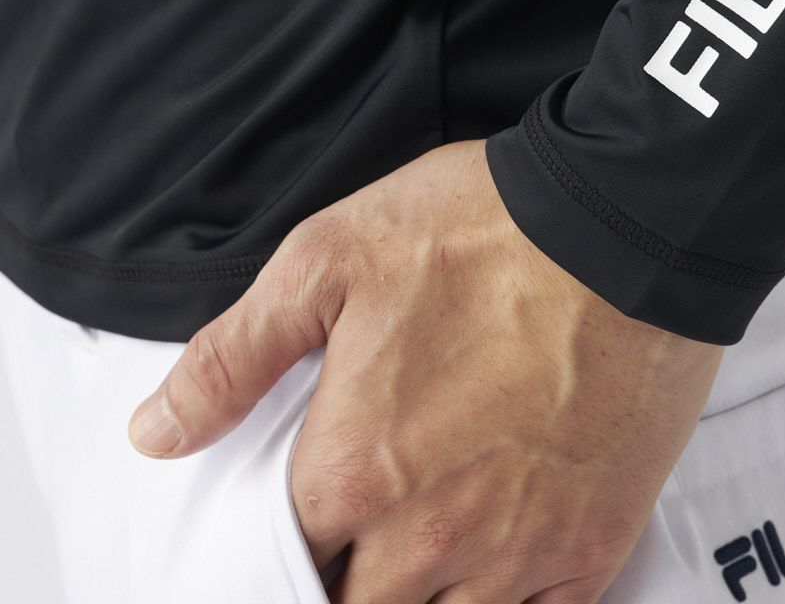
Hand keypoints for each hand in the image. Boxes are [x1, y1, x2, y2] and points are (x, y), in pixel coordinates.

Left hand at [127, 139, 722, 602]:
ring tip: (422, 542)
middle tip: (361, 527)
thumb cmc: (483, 229)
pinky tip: (494, 565)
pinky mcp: (593, 541)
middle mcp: (429, 536)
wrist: (623, 223)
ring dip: (420, 594)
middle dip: (345, 577)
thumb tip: (155, 431)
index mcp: (351, 471)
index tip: (306, 513)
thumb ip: (235, 357)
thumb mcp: (330, 257)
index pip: (282, 563)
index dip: (285, 541)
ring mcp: (519, 550)